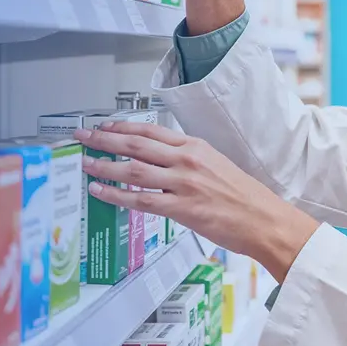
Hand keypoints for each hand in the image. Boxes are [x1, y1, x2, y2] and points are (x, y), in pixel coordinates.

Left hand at [73, 121, 319, 281]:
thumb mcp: (217, 164)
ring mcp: (183, 183)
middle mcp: (187, 160)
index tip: (104, 126)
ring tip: (84, 162)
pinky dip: (115, 195)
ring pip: (133, 169)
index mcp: (196, 146)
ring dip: (104, 165)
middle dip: (104, 139)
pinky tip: (99, 190)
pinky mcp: (181, 208)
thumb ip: (188, 160)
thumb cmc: (244, 196)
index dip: (123, 126)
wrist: (264, 219)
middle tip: (82, 137)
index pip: (151, 130)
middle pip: (136, 144)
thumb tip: (160, 161)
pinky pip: (139, 200)